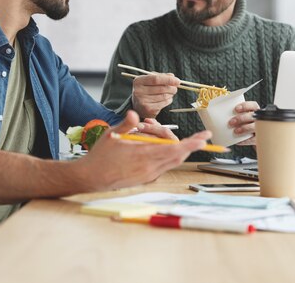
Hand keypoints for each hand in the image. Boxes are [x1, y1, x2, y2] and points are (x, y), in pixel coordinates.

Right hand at [78, 110, 209, 190]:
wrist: (91, 177)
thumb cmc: (100, 155)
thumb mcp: (112, 135)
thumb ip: (126, 124)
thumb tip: (135, 115)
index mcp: (142, 155)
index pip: (174, 149)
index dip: (191, 144)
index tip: (203, 139)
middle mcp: (149, 168)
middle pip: (178, 156)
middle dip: (190, 145)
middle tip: (200, 136)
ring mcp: (148, 175)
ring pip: (172, 161)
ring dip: (176, 149)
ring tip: (161, 134)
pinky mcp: (146, 179)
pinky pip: (164, 166)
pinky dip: (167, 156)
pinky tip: (157, 146)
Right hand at [131, 73, 180, 118]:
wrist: (139, 106)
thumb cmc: (147, 90)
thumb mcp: (150, 81)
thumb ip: (161, 76)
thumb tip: (172, 76)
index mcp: (138, 81)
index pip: (156, 79)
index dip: (168, 80)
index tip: (178, 81)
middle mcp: (138, 91)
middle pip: (161, 88)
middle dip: (172, 88)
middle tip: (175, 88)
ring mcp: (142, 101)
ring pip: (163, 96)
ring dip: (171, 94)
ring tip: (171, 93)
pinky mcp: (148, 109)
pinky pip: (163, 103)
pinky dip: (168, 100)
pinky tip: (167, 99)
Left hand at [228, 101, 259, 145]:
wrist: (254, 136)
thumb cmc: (244, 123)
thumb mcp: (241, 116)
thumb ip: (233, 114)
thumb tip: (216, 115)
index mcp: (254, 110)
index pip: (252, 105)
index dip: (245, 106)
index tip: (236, 109)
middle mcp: (259, 118)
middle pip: (252, 116)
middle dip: (241, 118)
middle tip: (231, 122)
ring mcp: (260, 128)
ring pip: (254, 127)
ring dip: (244, 129)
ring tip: (235, 131)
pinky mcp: (259, 138)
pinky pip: (253, 139)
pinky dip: (245, 141)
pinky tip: (238, 141)